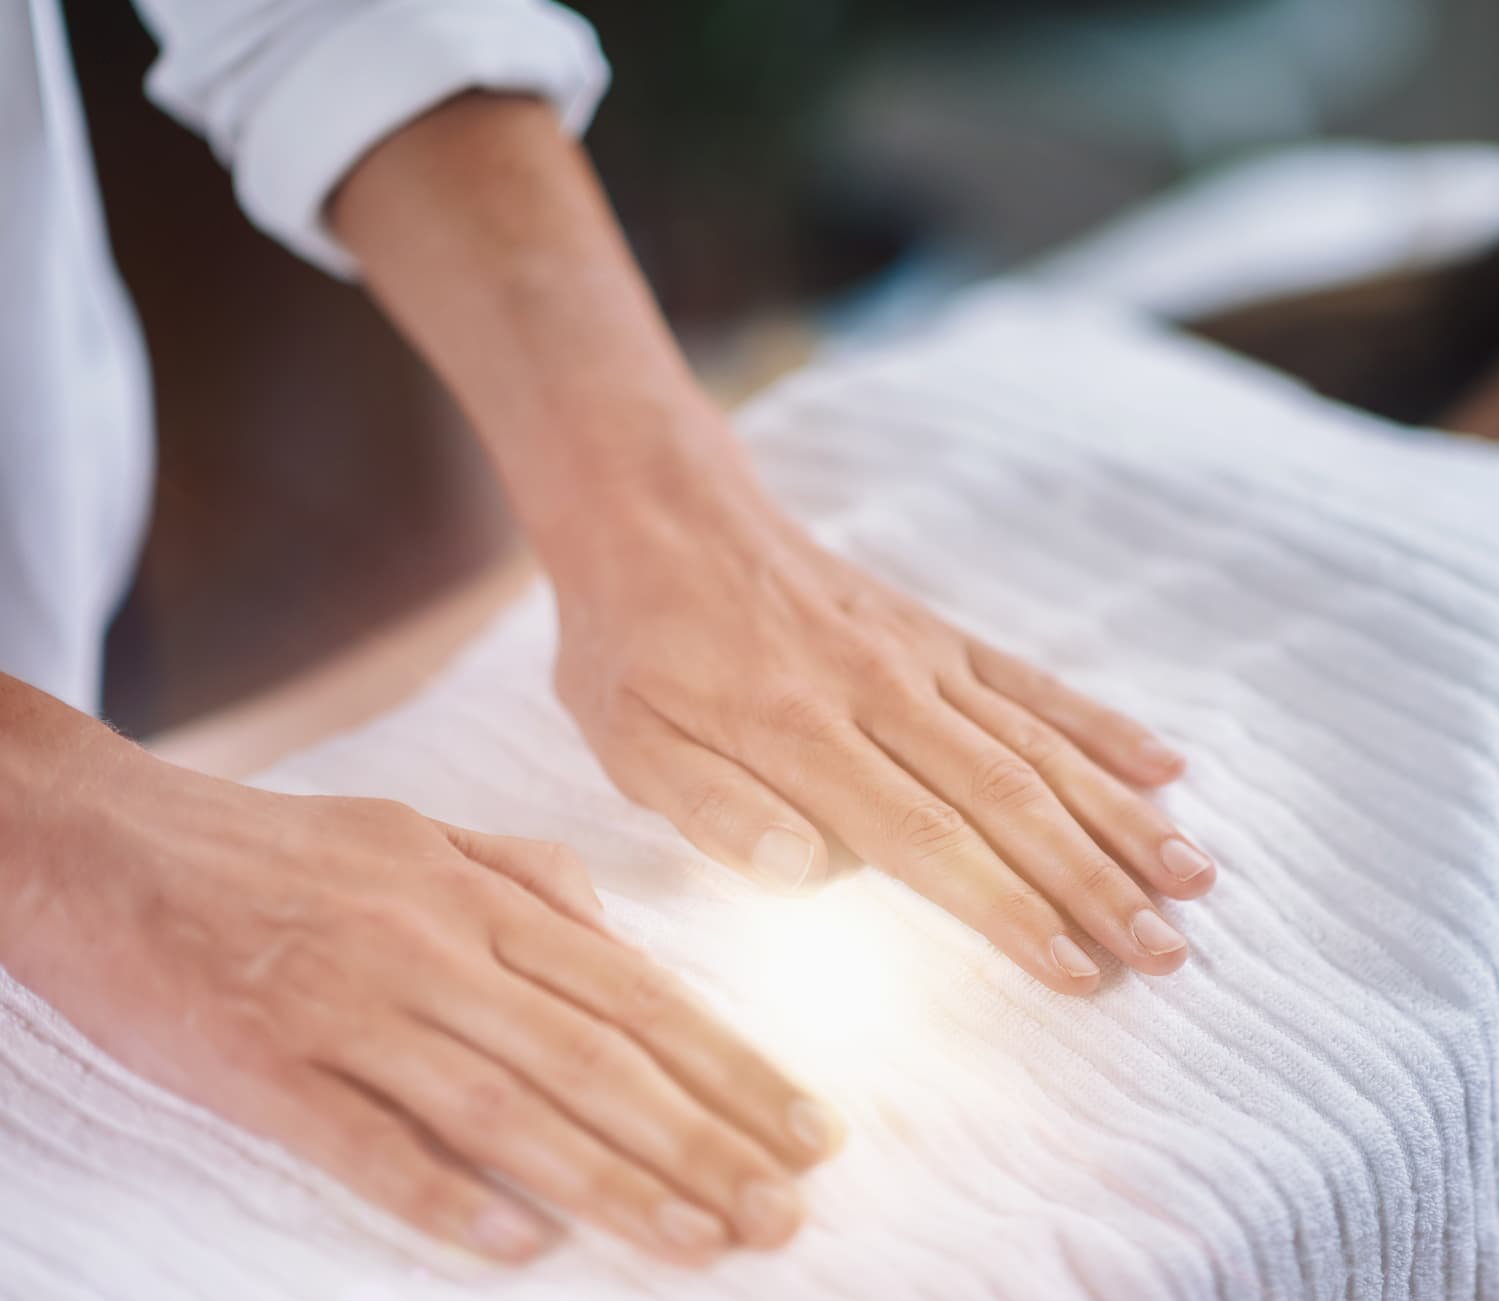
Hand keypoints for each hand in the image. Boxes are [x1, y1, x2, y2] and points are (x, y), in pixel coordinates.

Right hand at [2, 755, 840, 1266]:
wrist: (103, 839)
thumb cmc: (277, 848)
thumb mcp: (420, 833)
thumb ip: (528, 880)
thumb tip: (620, 938)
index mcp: (482, 897)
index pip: (639, 994)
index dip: (733, 1067)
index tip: (812, 1131)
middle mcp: (435, 949)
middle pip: (597, 1058)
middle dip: (705, 1141)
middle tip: (786, 1212)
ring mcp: (350, 1008)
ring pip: (508, 1106)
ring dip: (613, 1182)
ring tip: (700, 1244)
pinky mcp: (261, 1066)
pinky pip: (364, 1141)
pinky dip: (443, 1195)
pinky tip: (520, 1247)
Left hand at [545, 447, 1218, 996]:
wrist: (661, 515)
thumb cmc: (636, 650)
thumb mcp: (629, 740)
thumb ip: (715, 810)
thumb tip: (808, 870)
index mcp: (802, 735)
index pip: (927, 839)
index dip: (1009, 909)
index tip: (1076, 970)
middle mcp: (883, 693)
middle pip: (1009, 799)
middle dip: (1095, 882)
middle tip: (1166, 953)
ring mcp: (923, 659)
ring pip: (1040, 745)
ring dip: (1121, 816)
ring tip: (1194, 879)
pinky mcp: (940, 636)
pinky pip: (1035, 684)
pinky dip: (1102, 726)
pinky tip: (1167, 768)